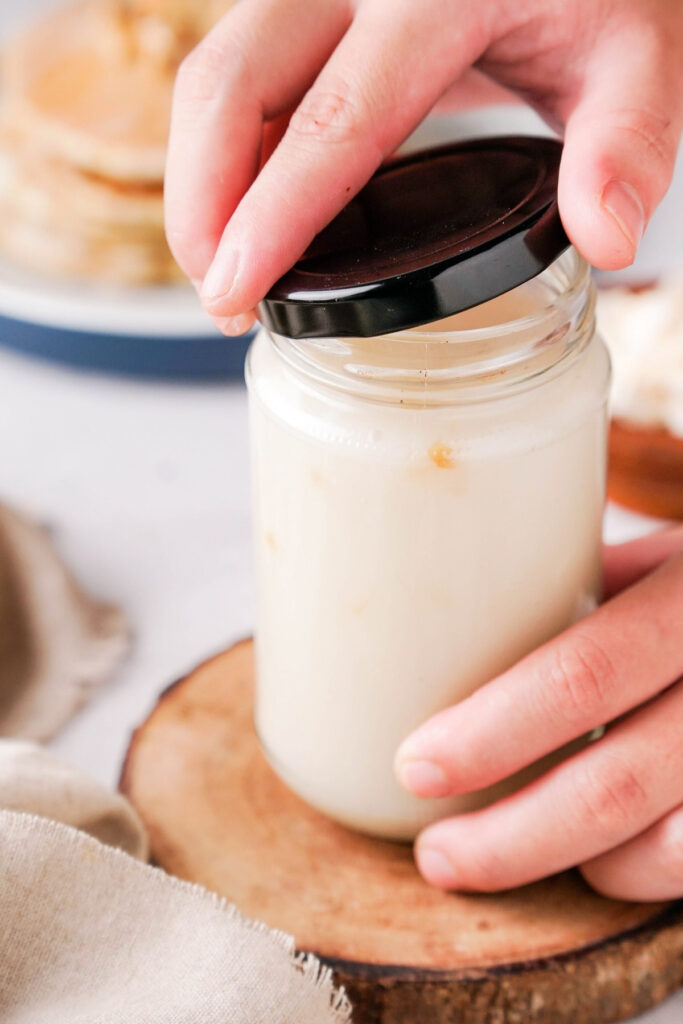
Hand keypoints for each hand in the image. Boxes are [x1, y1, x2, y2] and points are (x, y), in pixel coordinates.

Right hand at [165, 0, 682, 334]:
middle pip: (230, 87)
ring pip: (216, 79)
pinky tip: (251, 220)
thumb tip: (607, 239)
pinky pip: (241, 80)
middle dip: (202, 204)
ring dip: (201, 183)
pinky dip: (229, 158)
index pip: (334, 123)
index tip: (236, 294)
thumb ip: (626, 142)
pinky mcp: (305, 9)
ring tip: (228, 275)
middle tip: (223, 300)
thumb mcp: (635, 56)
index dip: (273, 217)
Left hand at [394, 526, 682, 900]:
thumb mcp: (671, 558)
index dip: (492, 733)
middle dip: (508, 837)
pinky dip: (640, 872)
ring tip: (501, 853)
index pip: (584, 674)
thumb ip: (593, 592)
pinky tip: (598, 858)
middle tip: (439, 854)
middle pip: (615, 786)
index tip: (416, 765)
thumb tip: (476, 625)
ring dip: (569, 865)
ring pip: (665, 849)